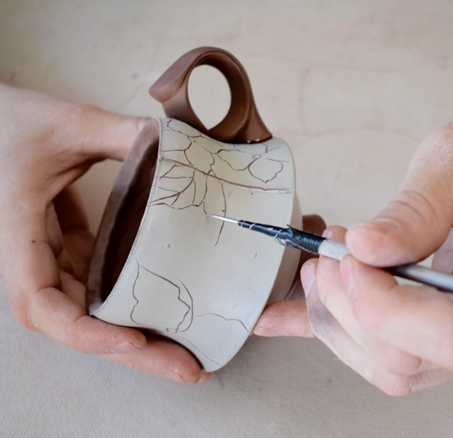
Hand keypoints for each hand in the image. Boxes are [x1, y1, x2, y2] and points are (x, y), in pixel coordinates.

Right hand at [0, 83, 208, 383]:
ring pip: (88, 304)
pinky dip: (124, 297)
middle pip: (76, 320)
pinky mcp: (61, 242)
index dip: (84, 330)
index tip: (133, 339)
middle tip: (188, 368)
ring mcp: (47, 253)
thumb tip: (178, 146)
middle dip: (131, 351)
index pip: (41, 302)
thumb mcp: (68, 122)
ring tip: (186, 345)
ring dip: (133, 328)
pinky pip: (93, 278)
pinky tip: (162, 305)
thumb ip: (122, 133)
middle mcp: (31, 255)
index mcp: (17, 232)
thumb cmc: (10, 120)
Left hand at [256, 81, 452, 394]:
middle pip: (411, 360)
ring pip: (393, 367)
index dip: (386, 307)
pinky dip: (334, 331)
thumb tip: (363, 249)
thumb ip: (415, 207)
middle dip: (349, 309)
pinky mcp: (449, 322)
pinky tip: (288, 316)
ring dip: (339, 322)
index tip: (350, 257)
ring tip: (323, 267)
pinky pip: (387, 347)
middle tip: (330, 253)